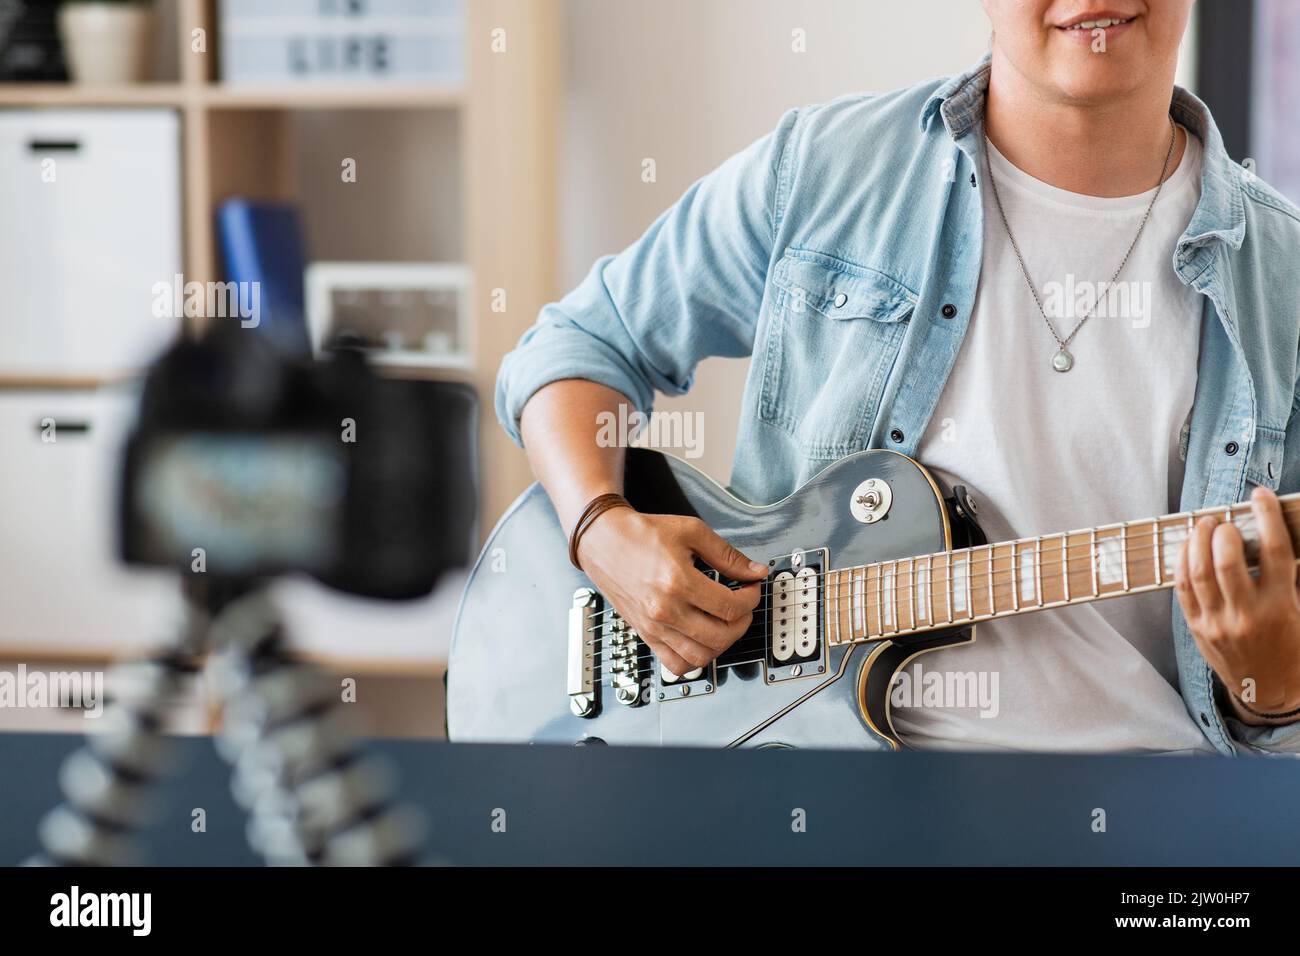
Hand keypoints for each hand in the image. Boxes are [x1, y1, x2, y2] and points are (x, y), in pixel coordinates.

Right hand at [576, 509, 765, 675]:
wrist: (603, 542)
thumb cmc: (641, 535)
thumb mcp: (691, 532)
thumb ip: (726, 555)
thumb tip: (755, 571)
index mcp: (678, 582)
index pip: (731, 606)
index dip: (750, 598)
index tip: (750, 587)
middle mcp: (666, 610)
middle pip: (721, 635)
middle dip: (742, 621)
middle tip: (742, 605)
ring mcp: (654, 627)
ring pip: (701, 656)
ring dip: (723, 643)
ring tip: (725, 623)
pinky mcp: (646, 635)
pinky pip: (676, 665)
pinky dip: (695, 660)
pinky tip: (702, 639)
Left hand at [1175, 487, 1299, 723]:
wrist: (1272, 689)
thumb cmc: (1289, 644)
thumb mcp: (1297, 608)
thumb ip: (1283, 575)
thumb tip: (1265, 532)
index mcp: (1281, 605)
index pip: (1274, 551)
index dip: (1266, 516)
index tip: (1259, 496)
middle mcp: (1248, 614)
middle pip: (1226, 560)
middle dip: (1222, 531)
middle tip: (1223, 521)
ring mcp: (1219, 623)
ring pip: (1198, 572)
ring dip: (1197, 540)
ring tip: (1203, 525)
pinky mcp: (1197, 628)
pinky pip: (1182, 588)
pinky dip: (1182, 561)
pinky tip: (1188, 547)